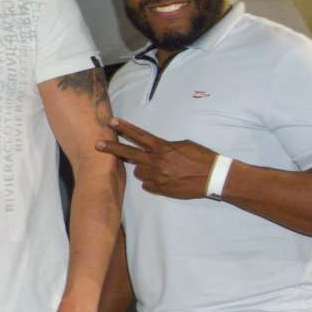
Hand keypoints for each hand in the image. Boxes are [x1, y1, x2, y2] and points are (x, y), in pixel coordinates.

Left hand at [96, 117, 217, 198]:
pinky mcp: (160, 189)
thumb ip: (165, 147)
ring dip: (143, 169)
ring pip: (138, 172)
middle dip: (112, 148)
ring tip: (160, 168)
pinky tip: (165, 179)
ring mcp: (157, 177)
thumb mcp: (183, 145)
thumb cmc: (201, 158)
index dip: (124, 128)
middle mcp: (156, 161)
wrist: (214, 177)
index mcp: (162, 147)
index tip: (112, 122)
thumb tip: (154, 150)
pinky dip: (152, 182)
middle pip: (128, 154)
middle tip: (97, 145)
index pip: (139, 136)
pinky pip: (147, 185)